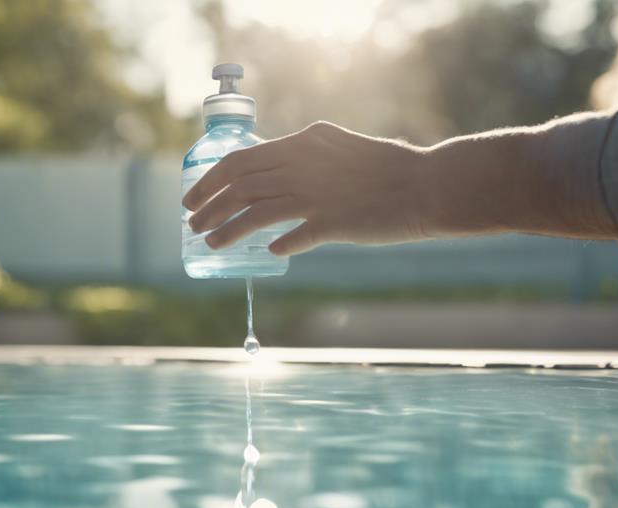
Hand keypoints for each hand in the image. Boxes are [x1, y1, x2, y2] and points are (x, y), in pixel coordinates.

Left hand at [182, 121, 428, 255]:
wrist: (426, 185)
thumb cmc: (388, 167)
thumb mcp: (339, 148)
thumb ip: (307, 159)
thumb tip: (278, 174)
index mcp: (302, 142)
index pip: (240, 160)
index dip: (210, 180)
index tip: (194, 195)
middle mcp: (302, 165)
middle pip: (239, 187)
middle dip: (208, 206)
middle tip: (191, 224)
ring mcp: (316, 195)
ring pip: (255, 213)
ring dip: (226, 230)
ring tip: (209, 243)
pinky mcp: (332, 224)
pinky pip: (292, 238)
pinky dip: (276, 246)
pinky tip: (267, 253)